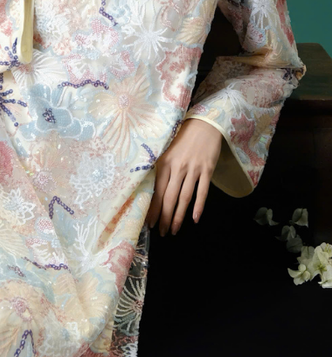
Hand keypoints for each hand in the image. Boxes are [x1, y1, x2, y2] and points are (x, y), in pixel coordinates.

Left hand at [145, 118, 222, 235]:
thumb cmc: (183, 138)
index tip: (150, 223)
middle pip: (169, 198)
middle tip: (162, 232)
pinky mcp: (207, 169)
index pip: (157, 191)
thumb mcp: (167, 151)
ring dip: (179, 216)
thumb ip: (161, 169)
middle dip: (164, 217)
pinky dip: (198, 206)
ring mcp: (193, 169)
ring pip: (184, 197)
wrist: (204, 124)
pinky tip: (195, 219)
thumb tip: (153, 190)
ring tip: (174, 230)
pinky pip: (202, 191)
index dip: (153, 209)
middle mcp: (177, 167)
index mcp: (164, 163)